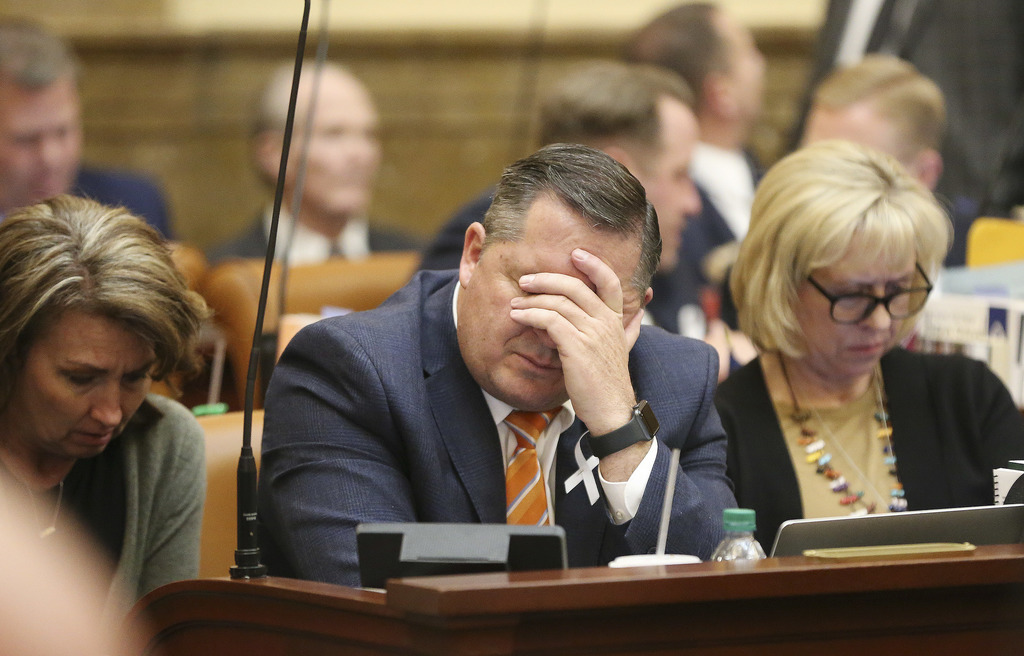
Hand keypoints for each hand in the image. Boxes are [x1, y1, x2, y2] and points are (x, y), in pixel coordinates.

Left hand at [509, 248, 643, 435]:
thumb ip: (627, 328)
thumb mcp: (622, 350)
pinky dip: (531, 315)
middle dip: (547, 279)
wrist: (612, 412)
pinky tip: (519, 317)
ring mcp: (592, 333)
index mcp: (617, 320)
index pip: (610, 282)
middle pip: (575, 286)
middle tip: (526, 280)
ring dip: (532, 300)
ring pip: (559, 302)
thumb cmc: (609, 384)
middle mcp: (607, 322)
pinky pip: (550, 320)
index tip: (576, 254)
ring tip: (515, 304)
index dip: (594, 264)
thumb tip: (638, 309)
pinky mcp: (577, 346)